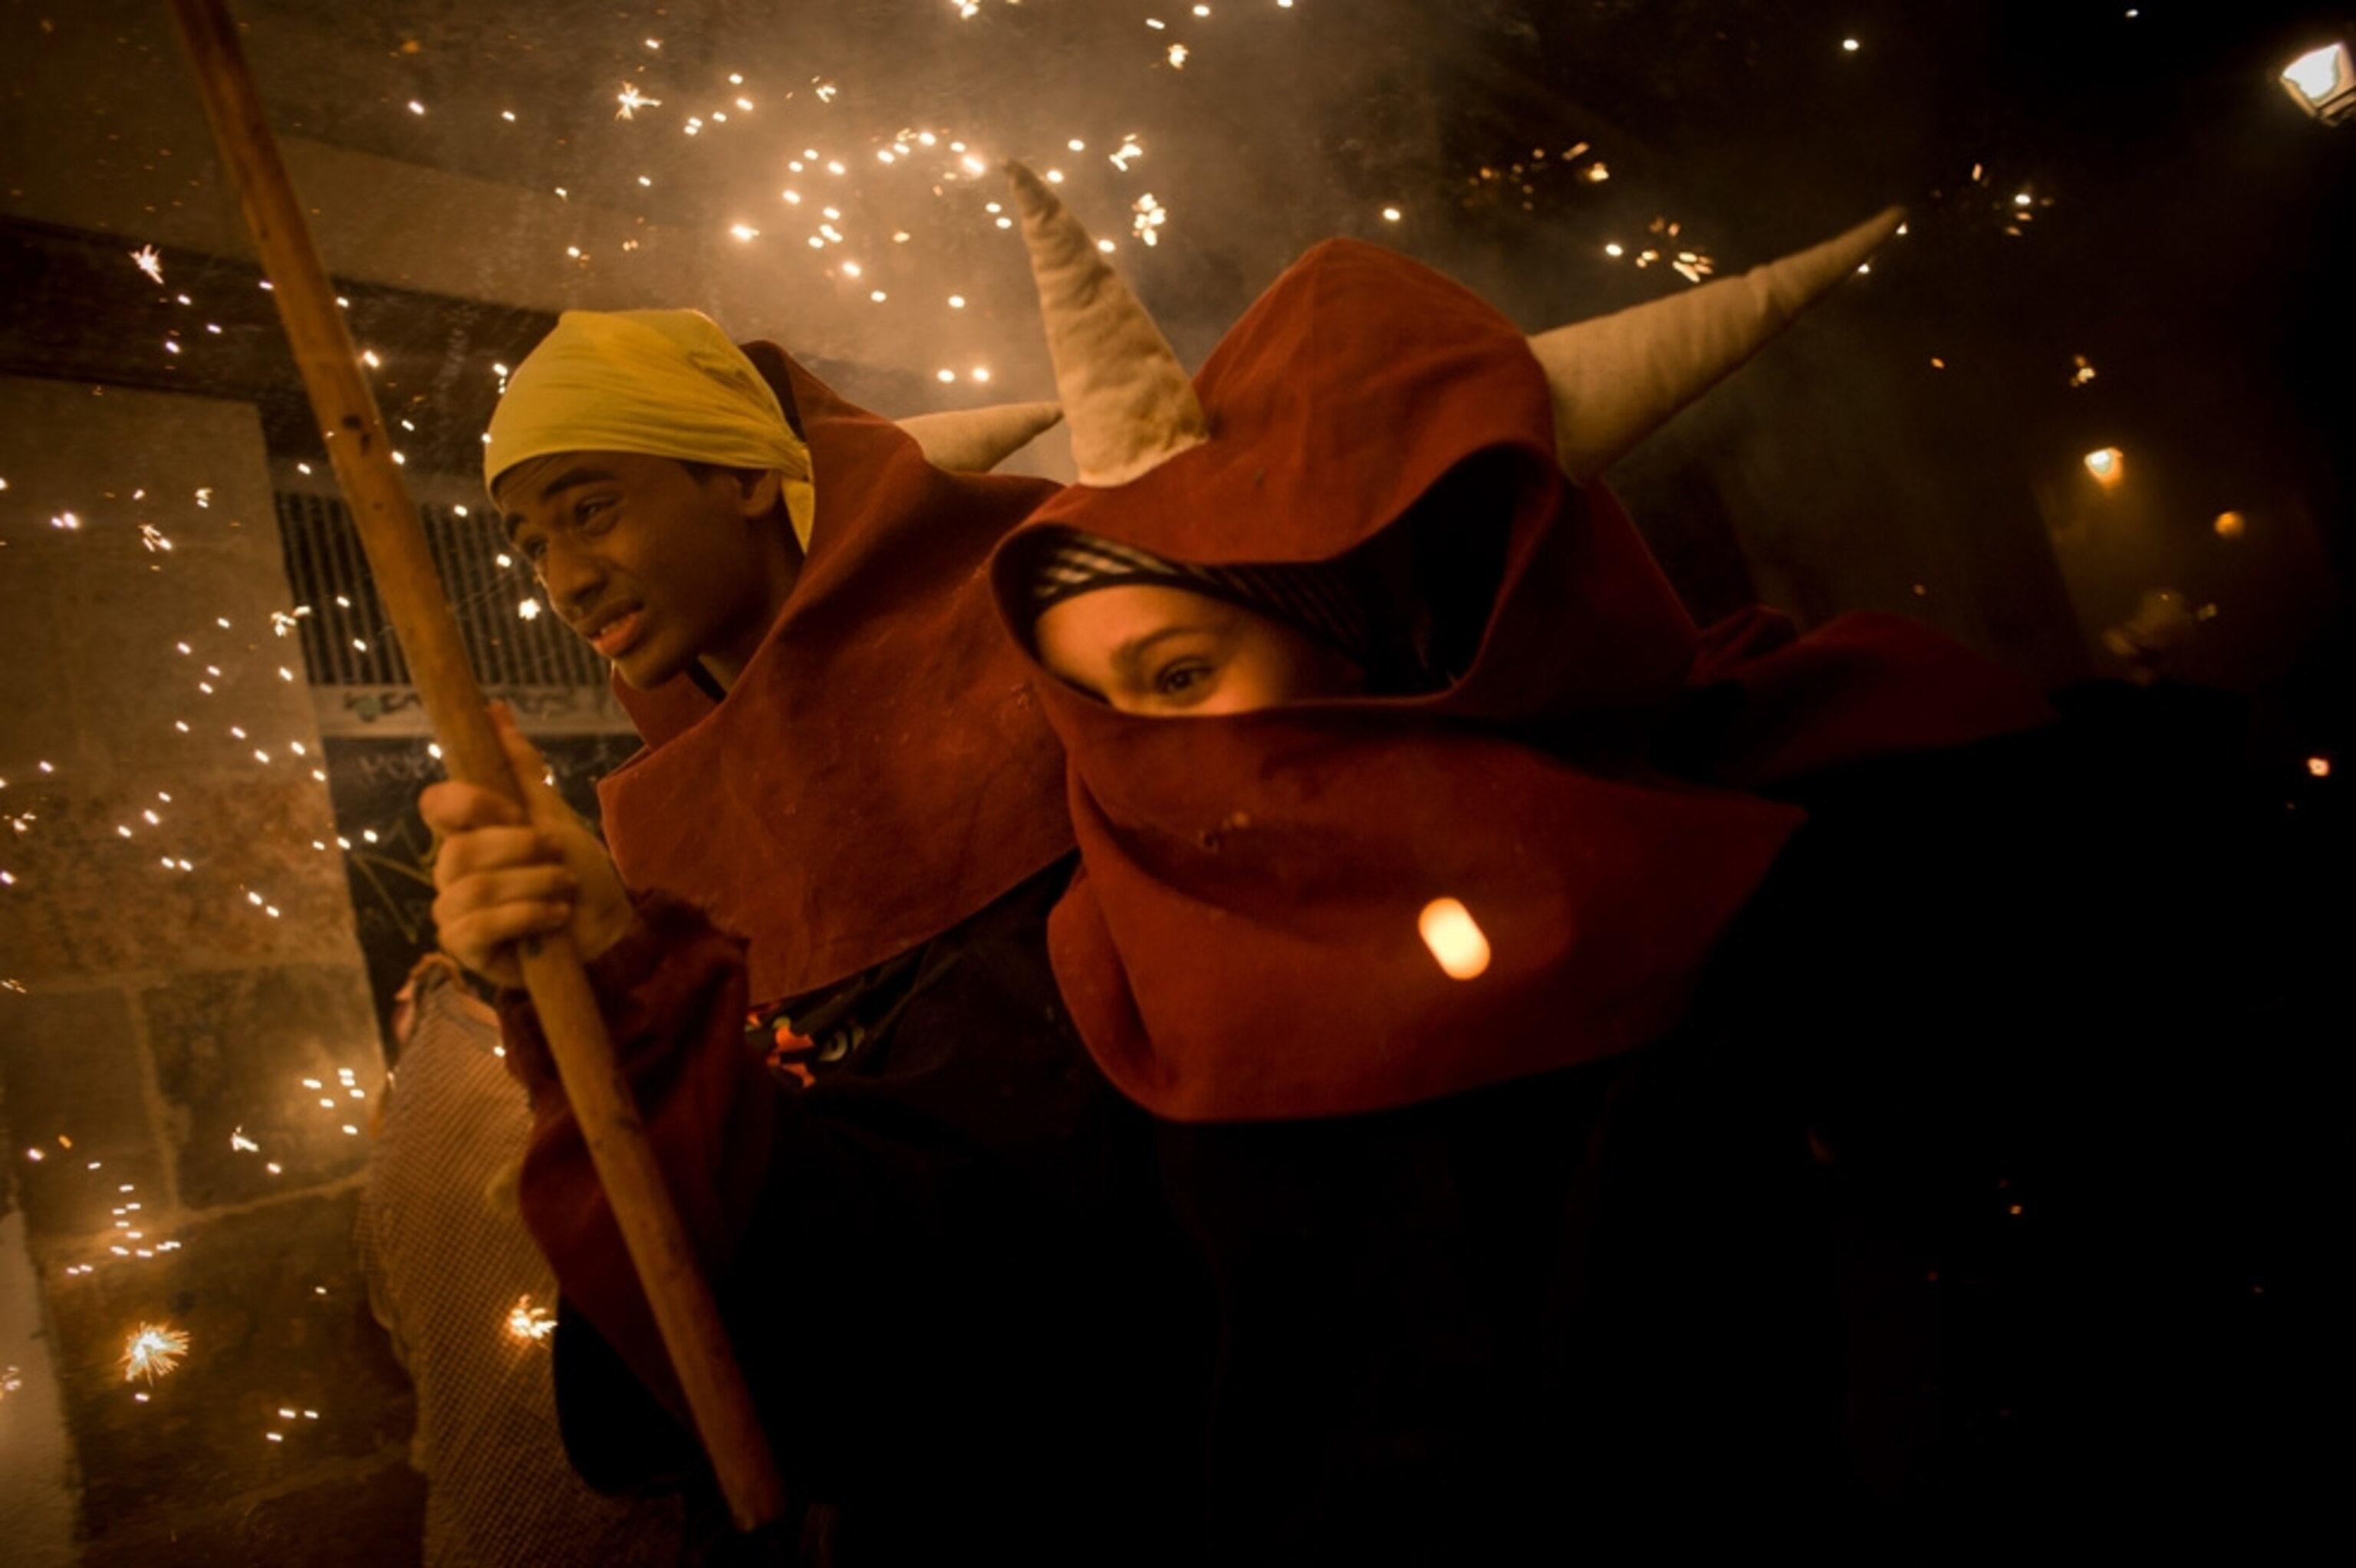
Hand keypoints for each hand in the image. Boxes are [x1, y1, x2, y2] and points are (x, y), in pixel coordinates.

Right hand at [419, 705, 633, 988]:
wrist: (607, 929)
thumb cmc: (577, 870)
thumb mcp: (553, 813)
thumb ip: (520, 767)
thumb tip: (495, 710)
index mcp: (468, 831)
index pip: (436, 804)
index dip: (471, 803)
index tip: (515, 812)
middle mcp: (451, 869)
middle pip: (459, 850)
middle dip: (521, 850)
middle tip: (559, 858)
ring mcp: (454, 909)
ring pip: (472, 888)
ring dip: (532, 885)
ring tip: (564, 889)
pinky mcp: (465, 948)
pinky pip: (476, 927)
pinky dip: (524, 916)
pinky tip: (553, 916)